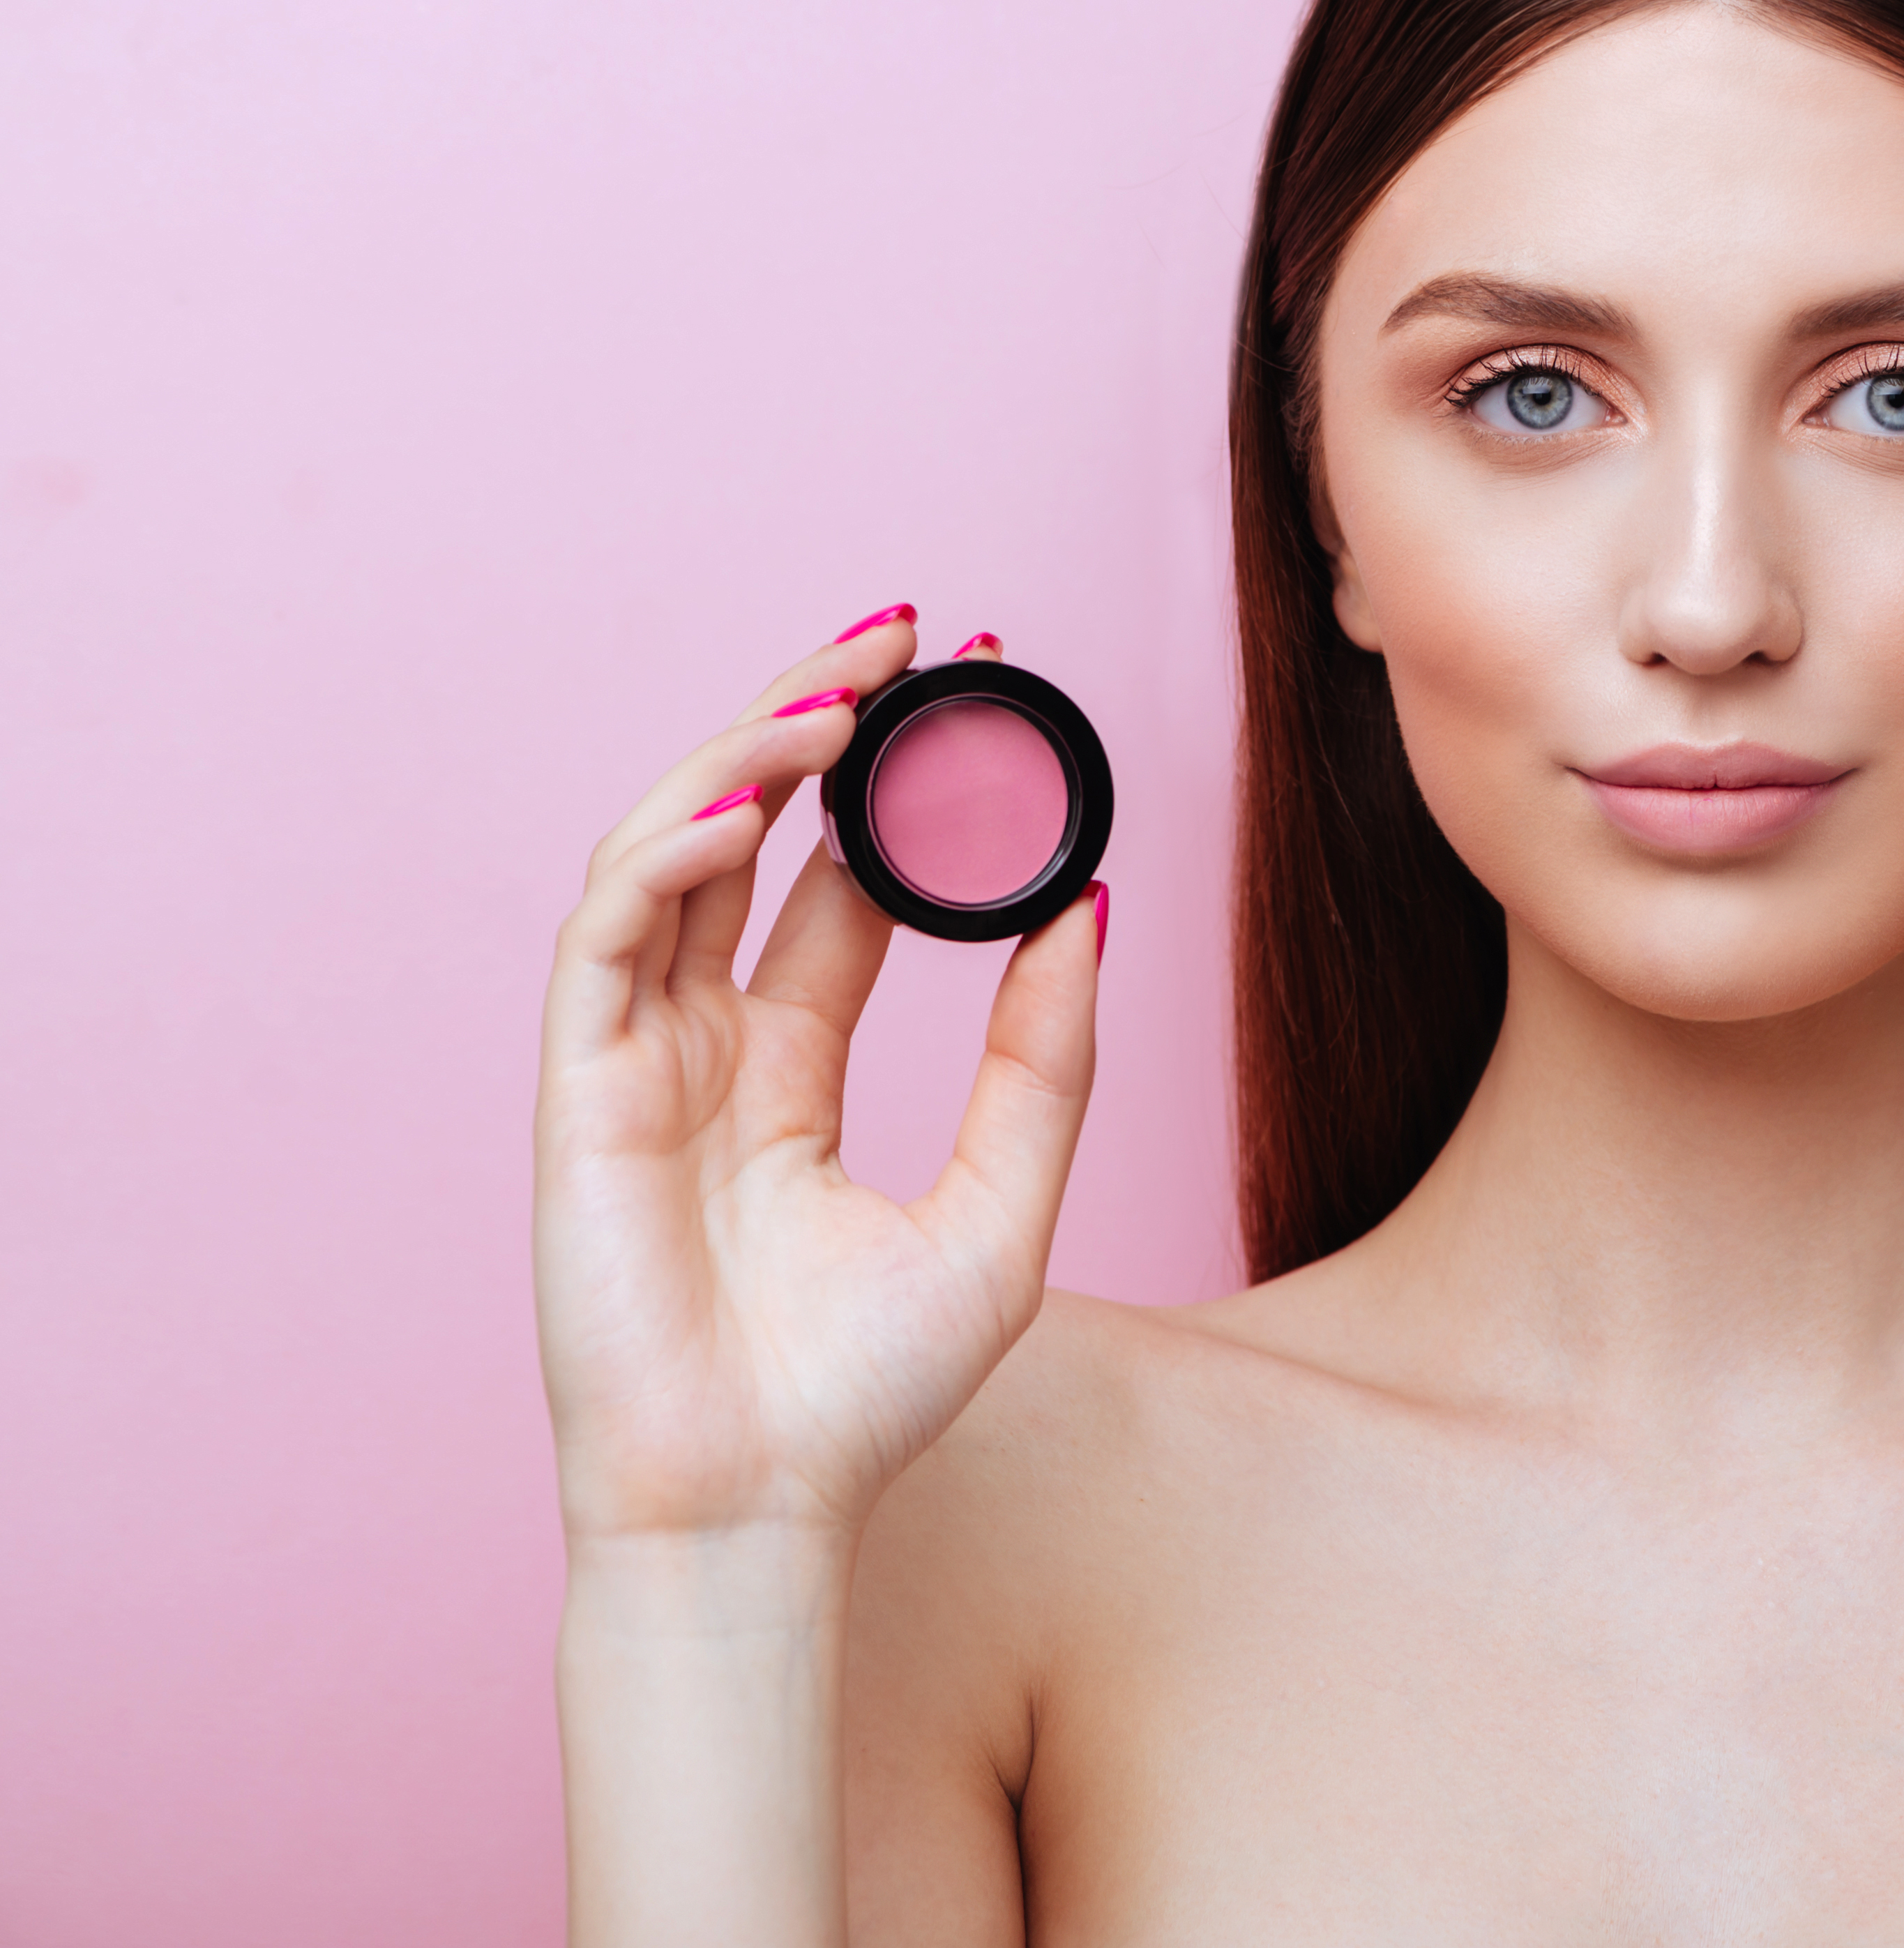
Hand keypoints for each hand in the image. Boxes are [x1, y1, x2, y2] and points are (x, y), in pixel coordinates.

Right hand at [534, 611, 1103, 1548]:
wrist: (761, 1511)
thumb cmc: (865, 1395)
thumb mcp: (1004, 1207)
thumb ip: (1044, 1062)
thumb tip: (1087, 905)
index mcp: (792, 1069)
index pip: (845, 884)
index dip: (901, 786)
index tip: (975, 691)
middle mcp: (707, 1045)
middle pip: (752, 838)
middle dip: (817, 724)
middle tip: (907, 631)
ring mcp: (634, 1060)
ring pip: (671, 854)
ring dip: (746, 757)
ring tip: (843, 689)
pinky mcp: (576, 1091)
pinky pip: (607, 937)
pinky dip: (668, 853)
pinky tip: (747, 803)